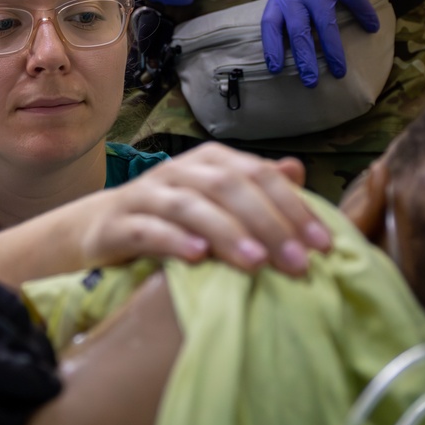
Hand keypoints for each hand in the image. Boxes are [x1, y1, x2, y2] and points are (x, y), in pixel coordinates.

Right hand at [77, 143, 331, 276]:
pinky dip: (173, 240)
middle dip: (268, 224)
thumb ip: (256, 187)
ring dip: (226, 232)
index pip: (259, 175)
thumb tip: (297, 170)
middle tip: (298, 263)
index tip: (323, 245)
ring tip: (256, 262)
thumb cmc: (173, 219)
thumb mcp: (218, 201)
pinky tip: (196, 257)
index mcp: (210, 162)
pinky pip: (148, 229)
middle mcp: (180, 171)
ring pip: (190, 206)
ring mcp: (147, 195)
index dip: (293, 207)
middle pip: (228, 188)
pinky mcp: (118, 225)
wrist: (101, 229)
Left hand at [261, 0, 382, 86]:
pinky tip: (373, 28)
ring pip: (323, 23)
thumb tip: (299, 37)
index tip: (274, 69)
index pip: (270, 23)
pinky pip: (354, 1)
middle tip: (309, 82)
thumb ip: (297, 2)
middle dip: (303, 59)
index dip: (271, 47)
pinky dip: (365, 16)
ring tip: (339, 71)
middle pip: (297, 30)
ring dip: (331, 50)